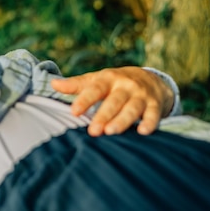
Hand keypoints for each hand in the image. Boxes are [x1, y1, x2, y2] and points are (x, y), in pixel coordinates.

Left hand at [51, 67, 173, 135]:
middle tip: (93, 131)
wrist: (151, 78)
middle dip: (103, 115)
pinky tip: (143, 131)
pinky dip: (150, 122)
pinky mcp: (155, 105)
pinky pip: (154, 114)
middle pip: (114, 101)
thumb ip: (76, 85)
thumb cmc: (116, 82)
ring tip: (111, 131)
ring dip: (123, 120)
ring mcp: (141, 95)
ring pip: (132, 108)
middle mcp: (125, 86)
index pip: (94, 89)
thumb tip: (53, 84)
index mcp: (108, 79)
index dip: (84, 100)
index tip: (74, 112)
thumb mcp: (96, 80)